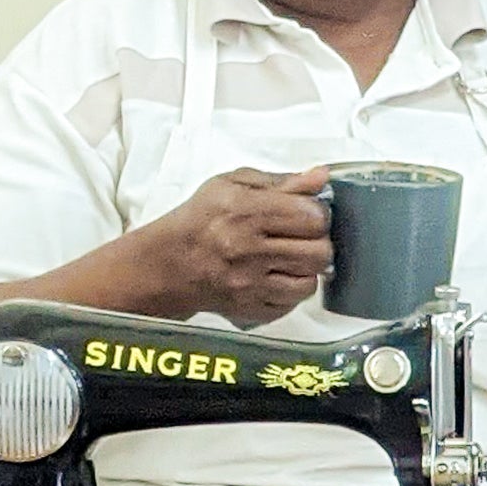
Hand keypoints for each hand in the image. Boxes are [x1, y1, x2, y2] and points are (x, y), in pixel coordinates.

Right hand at [131, 167, 332, 327]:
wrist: (165, 264)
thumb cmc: (199, 221)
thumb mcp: (232, 185)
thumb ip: (282, 181)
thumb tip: (320, 176)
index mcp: (245, 213)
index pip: (313, 216)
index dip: (317, 213)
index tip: (308, 212)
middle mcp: (247, 250)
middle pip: (319, 251)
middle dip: (318, 242)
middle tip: (303, 237)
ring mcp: (248, 284)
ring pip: (310, 282)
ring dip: (306, 269)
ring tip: (291, 257)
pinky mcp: (248, 309)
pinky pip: (292, 304)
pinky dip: (291, 292)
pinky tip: (277, 276)